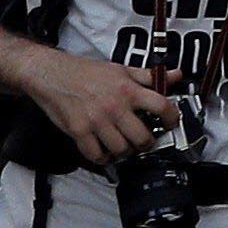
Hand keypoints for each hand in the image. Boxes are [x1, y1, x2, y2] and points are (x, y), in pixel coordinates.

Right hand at [31, 56, 176, 166]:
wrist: (51, 73)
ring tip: (124, 146)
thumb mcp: (121, 69)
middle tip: (143, 140)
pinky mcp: (78, 131)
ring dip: (125, 152)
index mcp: (128, 90)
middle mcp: (114, 106)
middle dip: (146, 143)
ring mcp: (96, 121)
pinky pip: (96, 155)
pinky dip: (103, 158)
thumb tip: (175, 75)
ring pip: (121, 149)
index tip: (169, 124)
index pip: (161, 106)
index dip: (171, 118)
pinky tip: (105, 151)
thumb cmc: (86, 72)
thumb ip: (148, 76)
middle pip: (142, 137)